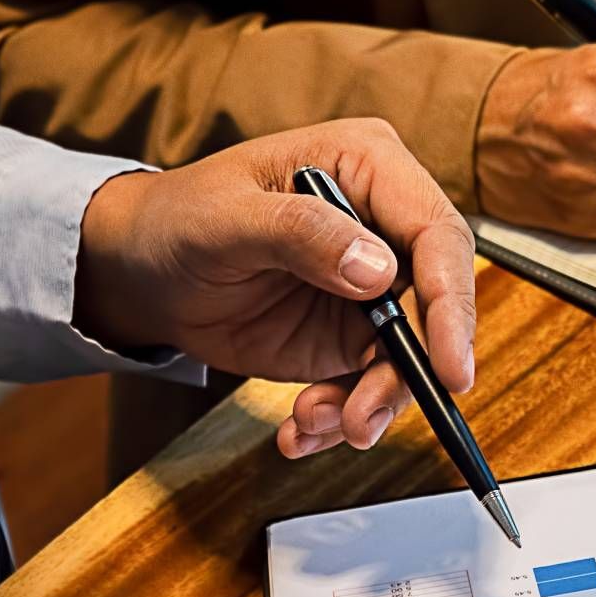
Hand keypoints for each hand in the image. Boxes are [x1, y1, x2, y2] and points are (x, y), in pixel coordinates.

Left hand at [72, 118, 476, 458]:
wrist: (143, 272)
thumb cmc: (178, 219)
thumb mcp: (225, 218)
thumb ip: (299, 232)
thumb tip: (376, 268)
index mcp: (368, 167)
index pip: (436, 234)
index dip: (452, 304)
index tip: (450, 369)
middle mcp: (384, 226)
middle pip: (435, 306)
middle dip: (406, 372)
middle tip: (361, 417)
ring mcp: (374, 285)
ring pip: (410, 357)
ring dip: (369, 404)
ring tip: (313, 422)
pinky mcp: (354, 335)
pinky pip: (371, 386)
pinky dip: (340, 417)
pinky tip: (300, 428)